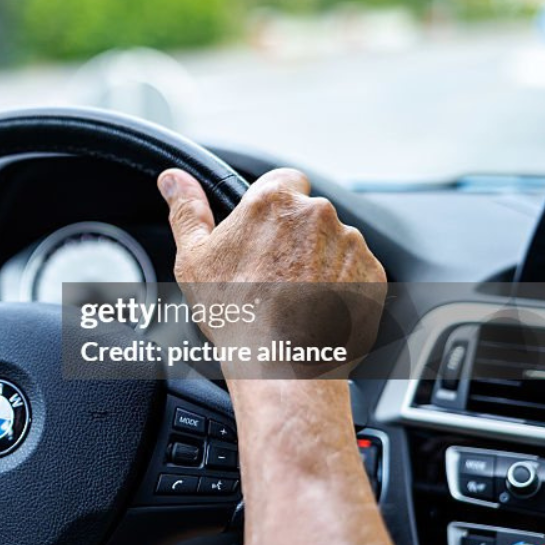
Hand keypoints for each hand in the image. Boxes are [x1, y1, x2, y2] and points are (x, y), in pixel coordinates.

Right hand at [156, 167, 386, 377]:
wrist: (284, 365)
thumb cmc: (236, 314)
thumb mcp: (193, 259)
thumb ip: (187, 211)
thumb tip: (173, 180)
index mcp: (274, 201)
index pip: (283, 180)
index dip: (272, 207)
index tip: (262, 233)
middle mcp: (318, 214)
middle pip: (308, 213)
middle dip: (294, 237)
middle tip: (271, 274)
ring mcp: (350, 244)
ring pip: (333, 242)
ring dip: (319, 260)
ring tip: (295, 297)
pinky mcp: (372, 274)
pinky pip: (356, 270)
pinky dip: (341, 284)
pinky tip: (316, 308)